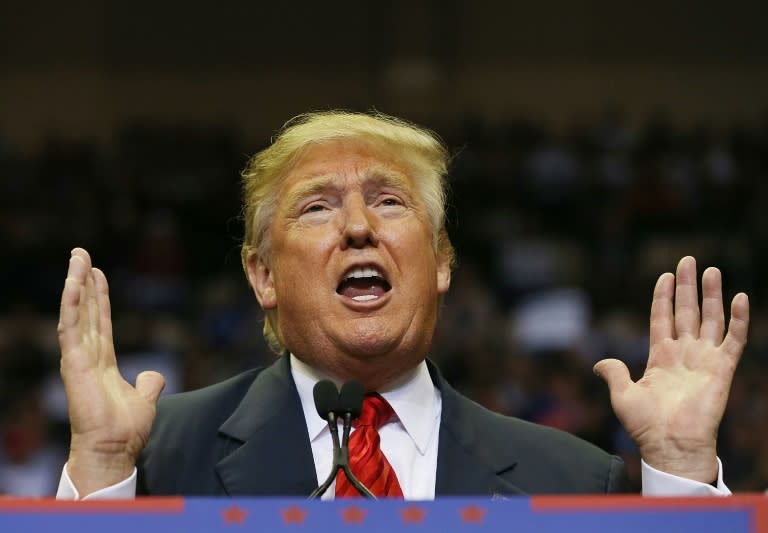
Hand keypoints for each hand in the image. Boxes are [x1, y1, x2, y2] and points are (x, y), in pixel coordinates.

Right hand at [58, 248, 164, 495]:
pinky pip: (71, 328)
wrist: (114, 448)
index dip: (99, 297)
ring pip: (76, 313)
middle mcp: (88, 355)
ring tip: (77, 257)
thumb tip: (153, 376)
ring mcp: (79, 358)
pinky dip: (71, 305)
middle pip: (86, 310)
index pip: (100, 321)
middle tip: (80, 254)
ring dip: (75, 284)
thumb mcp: (144, 399)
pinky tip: (72, 283)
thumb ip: (148, 384)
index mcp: (103, 361)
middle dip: (83, 281)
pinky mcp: (74, 363)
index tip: (97, 273)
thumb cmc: (124, 429)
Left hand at [594, 256, 748, 482]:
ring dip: (711, 295)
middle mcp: (684, 354)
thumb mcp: (622, 395)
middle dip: (687, 286)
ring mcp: (704, 360)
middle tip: (689, 260)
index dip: (663, 297)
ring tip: (711, 270)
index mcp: (660, 357)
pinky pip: (734, 340)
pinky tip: (740, 298)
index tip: (665, 275)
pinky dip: (738, 319)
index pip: (662, 318)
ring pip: (709, 319)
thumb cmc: (646, 425)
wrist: (670, 444)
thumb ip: (614, 373)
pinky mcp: (722, 369)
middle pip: (686, 311)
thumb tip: (600, 364)